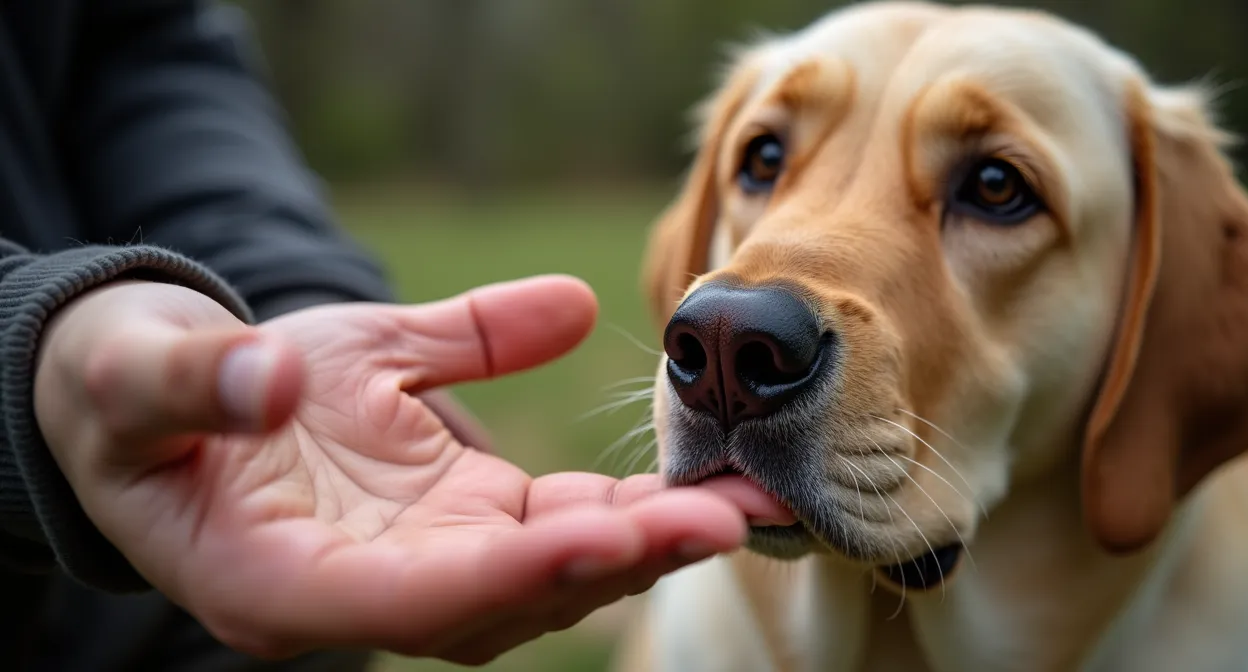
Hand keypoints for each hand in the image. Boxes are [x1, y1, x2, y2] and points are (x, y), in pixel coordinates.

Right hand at [34, 276, 765, 663]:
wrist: (158, 408)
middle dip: (624, 560)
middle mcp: (372, 591)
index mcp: (282, 584)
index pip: (417, 601)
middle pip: (516, 597)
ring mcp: (425, 558)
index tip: (609, 539)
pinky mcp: (461, 515)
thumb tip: (273, 375)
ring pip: (555, 569)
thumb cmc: (141, 399)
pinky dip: (626, 502)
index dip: (515, 574)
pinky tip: (701, 470)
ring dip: (653, 535)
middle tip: (733, 513)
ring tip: (754, 492)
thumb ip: (208, 374)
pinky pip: (555, 520)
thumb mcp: (153, 372)